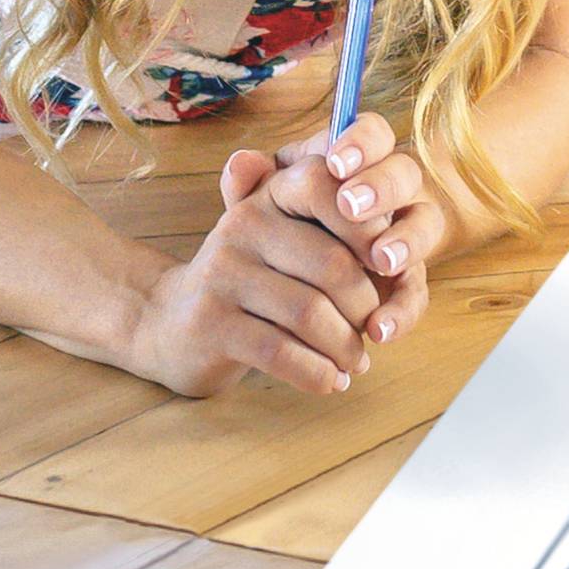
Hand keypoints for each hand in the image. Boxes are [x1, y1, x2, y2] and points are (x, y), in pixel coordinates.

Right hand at [123, 156, 386, 397]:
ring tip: (355, 361)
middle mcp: (243, 226)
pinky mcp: (211, 323)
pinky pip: (282, 353)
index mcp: (269, 197)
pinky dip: (318, 374)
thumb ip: (341, 236)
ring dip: (346, 348)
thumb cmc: (253, 287)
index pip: (326, 188)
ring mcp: (223, 274)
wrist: (170, 322)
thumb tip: (398, 247)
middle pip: (333, 265)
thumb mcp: (290, 247)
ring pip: (311, 314)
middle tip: (374, 332)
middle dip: (367, 309)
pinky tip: (330, 380)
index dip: (371, 228)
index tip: (390, 268)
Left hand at [222, 111, 446, 347]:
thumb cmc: (283, 229)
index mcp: (354, 161)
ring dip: (405, 241)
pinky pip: (418, 290)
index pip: (373, 131)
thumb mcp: (263, 205)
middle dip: (381, 186)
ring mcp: (405, 234)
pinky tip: (379, 327)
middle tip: (350, 205)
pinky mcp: (410, 280)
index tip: (335, 163)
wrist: (294, 282)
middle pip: (404, 172)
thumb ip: (250, 186)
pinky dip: (401, 310)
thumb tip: (242, 163)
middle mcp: (389, 191)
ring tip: (381, 261)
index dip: (361, 142)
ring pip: (425, 223)